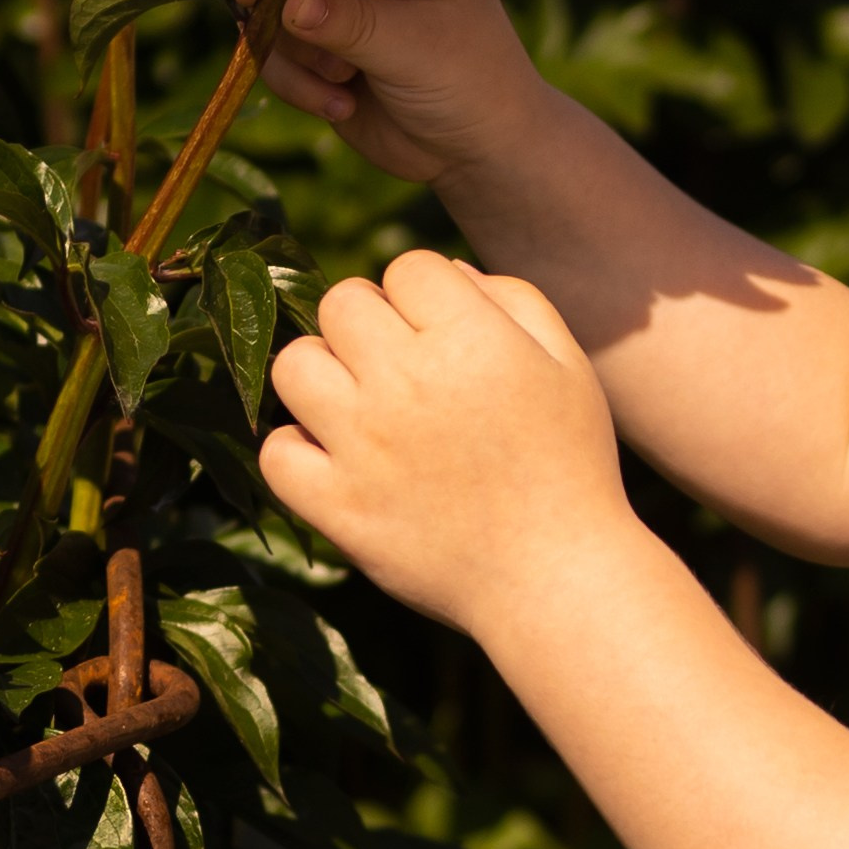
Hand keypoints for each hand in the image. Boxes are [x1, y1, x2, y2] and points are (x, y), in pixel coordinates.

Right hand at [238, 0, 543, 190]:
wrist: (479, 151)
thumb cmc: (472, 87)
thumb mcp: (420, 50)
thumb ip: (353, 21)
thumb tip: (289, 2)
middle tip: (291, 36)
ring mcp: (341, 3)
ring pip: (273, 6)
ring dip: (297, 54)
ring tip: (345, 85)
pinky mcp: (321, 47)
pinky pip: (276, 52)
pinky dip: (297, 83)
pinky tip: (341, 106)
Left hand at [260, 248, 635, 630]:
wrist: (557, 579)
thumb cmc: (571, 465)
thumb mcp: (568, 367)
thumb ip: (513, 300)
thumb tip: (446, 272)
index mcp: (471, 340)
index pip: (408, 269)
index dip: (425, 294)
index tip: (445, 332)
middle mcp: (408, 382)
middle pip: (340, 302)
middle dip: (369, 321)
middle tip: (399, 364)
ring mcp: (364, 445)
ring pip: (293, 364)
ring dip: (322, 373)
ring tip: (358, 403)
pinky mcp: (338, 506)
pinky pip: (277, 452)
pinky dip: (298, 450)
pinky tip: (336, 457)